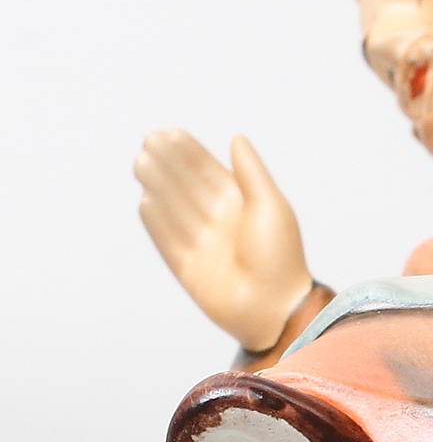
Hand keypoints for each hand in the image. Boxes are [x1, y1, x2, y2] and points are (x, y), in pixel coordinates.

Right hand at [134, 131, 311, 349]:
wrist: (277, 308)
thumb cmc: (281, 257)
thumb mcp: (270, 207)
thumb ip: (251, 173)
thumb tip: (236, 137)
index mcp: (240, 208)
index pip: (208, 174)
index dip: (189, 154)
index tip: (170, 133)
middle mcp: (219, 225)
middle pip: (187, 188)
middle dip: (168, 166)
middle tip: (149, 143)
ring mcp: (204, 248)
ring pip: (175, 211)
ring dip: (158, 187)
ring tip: (142, 162)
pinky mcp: (190, 272)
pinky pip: (169, 243)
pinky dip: (158, 223)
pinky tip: (146, 201)